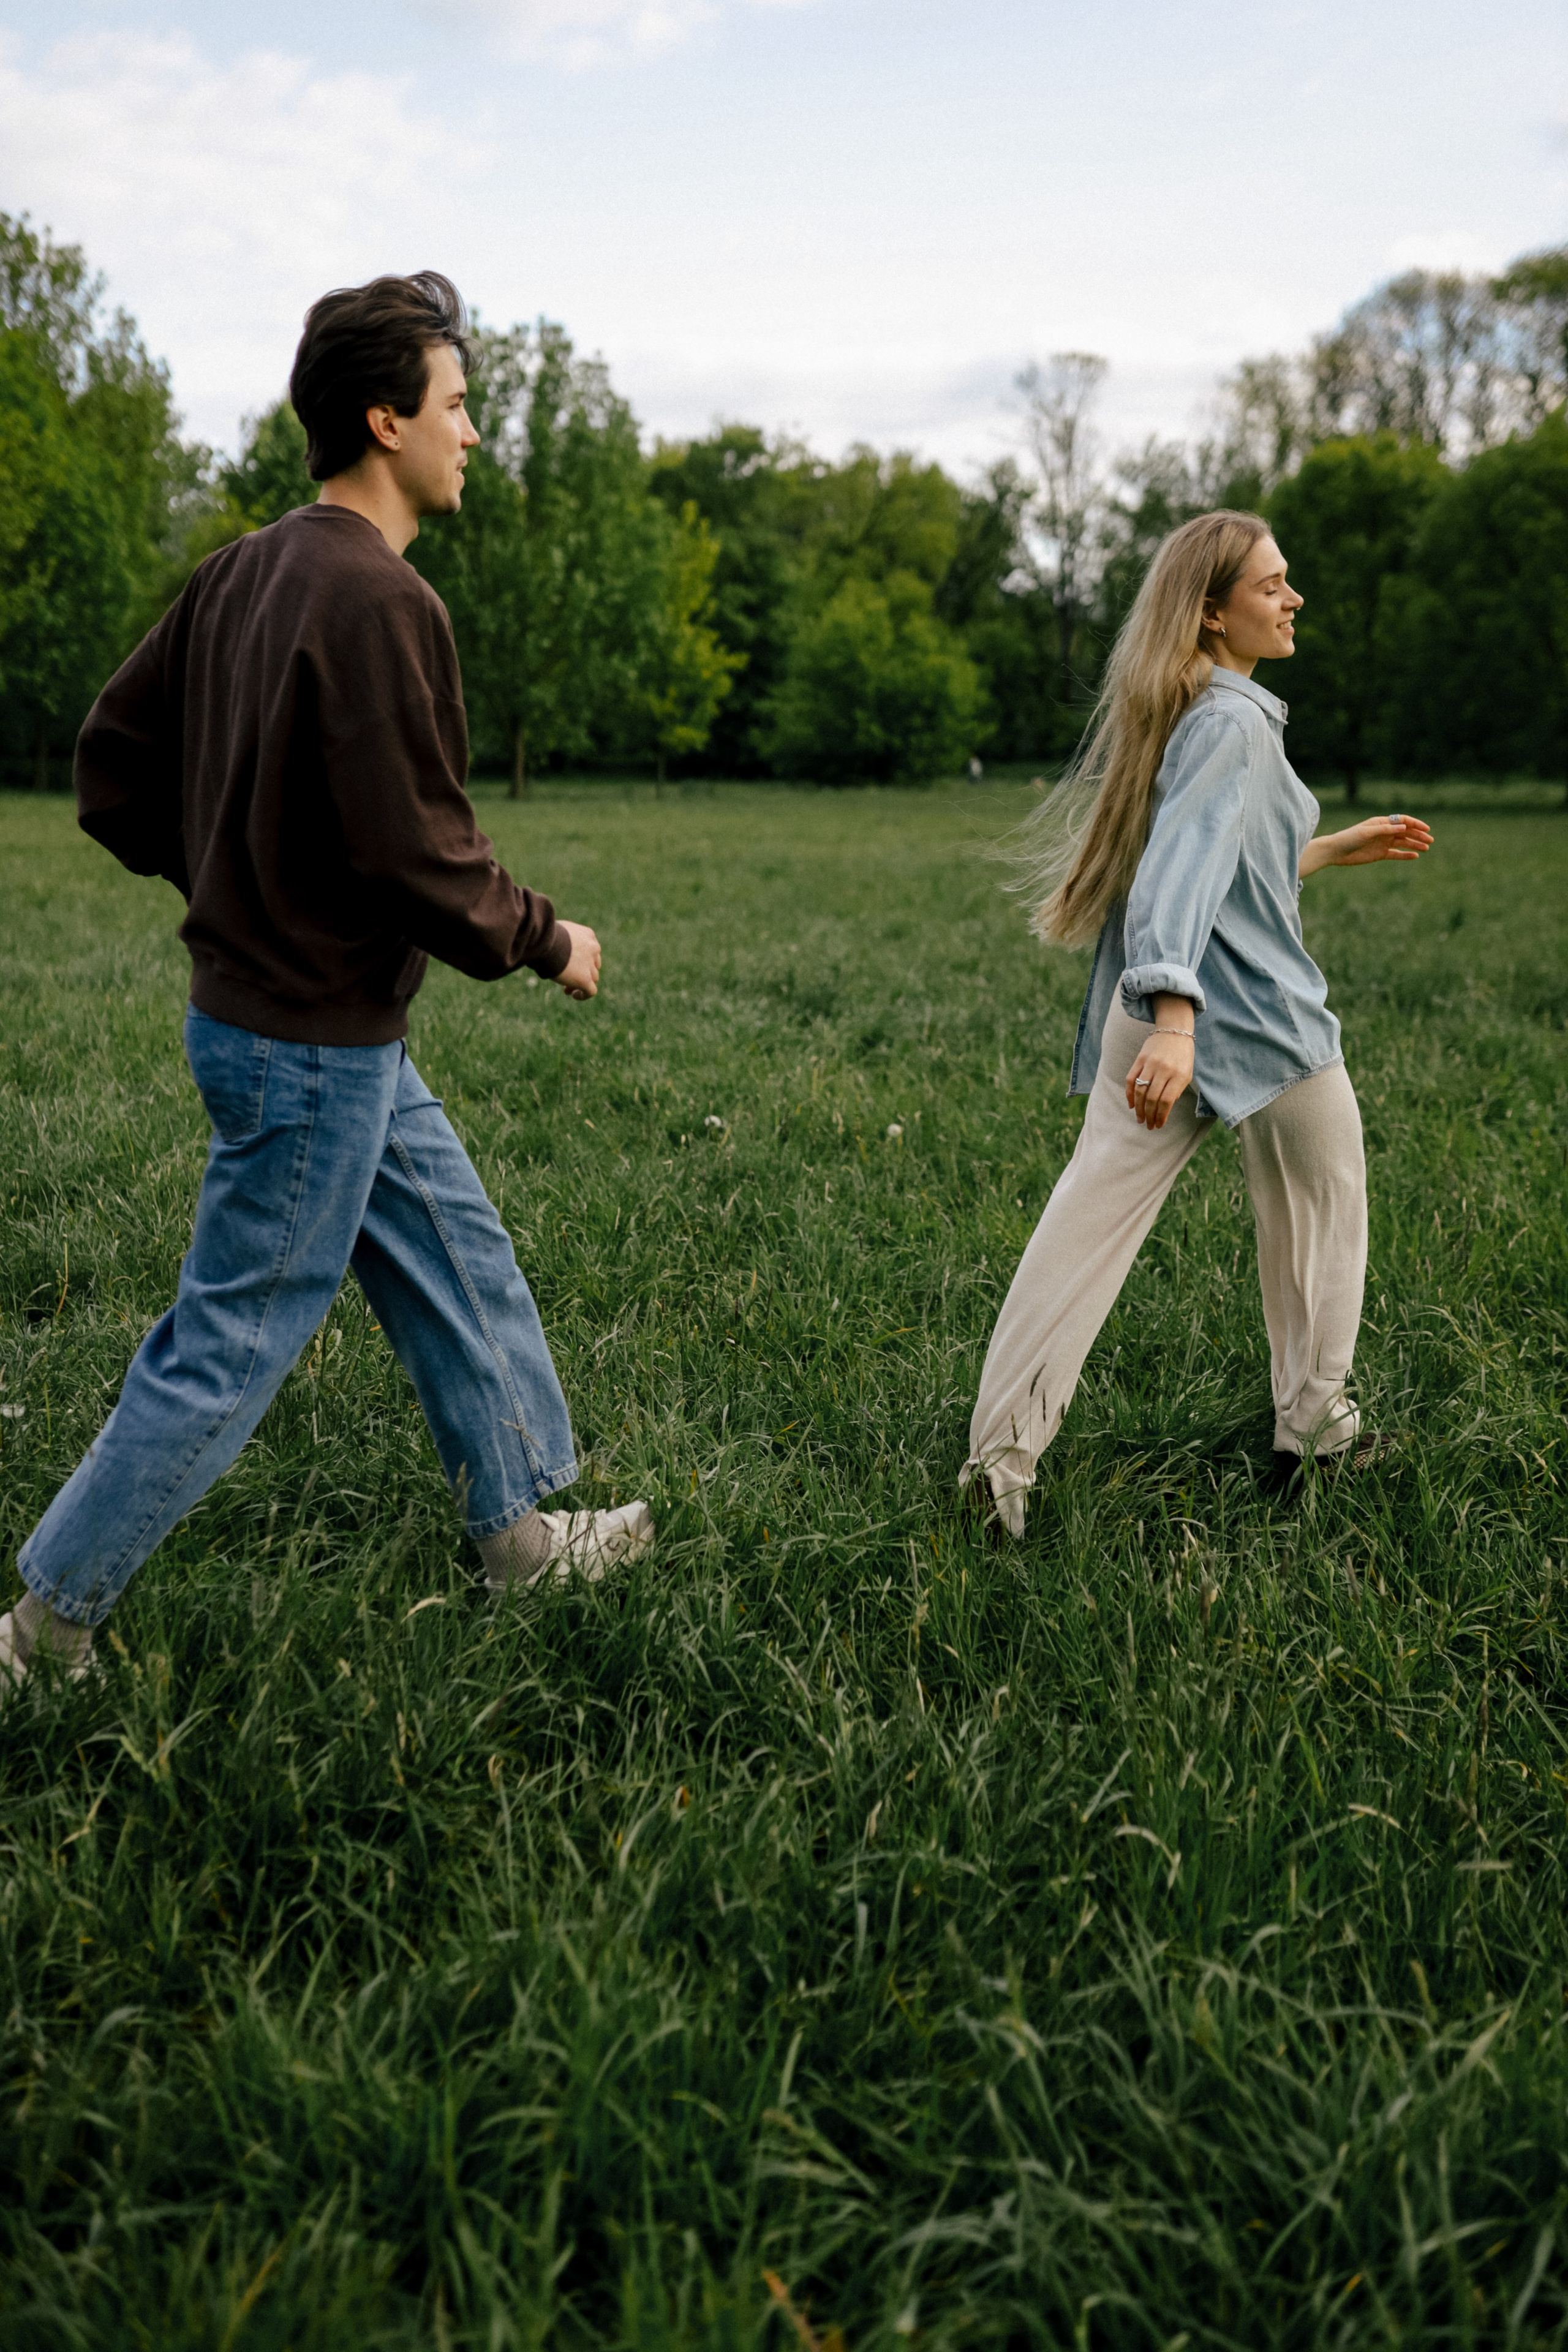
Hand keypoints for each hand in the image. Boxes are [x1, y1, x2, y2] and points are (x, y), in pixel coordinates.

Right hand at [553, 920, 600, 1000]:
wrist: (545, 942)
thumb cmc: (544, 935)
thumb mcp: (556, 931)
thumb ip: (562, 939)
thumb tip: (553, 948)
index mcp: (588, 935)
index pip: (590, 950)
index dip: (582, 959)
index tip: (570, 965)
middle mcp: (593, 949)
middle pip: (592, 964)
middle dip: (582, 972)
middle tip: (568, 978)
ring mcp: (590, 965)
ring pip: (592, 978)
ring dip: (581, 984)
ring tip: (567, 989)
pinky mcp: (585, 979)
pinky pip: (591, 991)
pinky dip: (584, 995)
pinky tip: (574, 995)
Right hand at [1125, 999, 1194, 1129]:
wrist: (1174, 1030)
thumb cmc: (1183, 1055)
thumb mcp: (1187, 1073)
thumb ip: (1177, 1090)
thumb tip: (1164, 1107)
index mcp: (1178, 1074)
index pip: (1166, 1101)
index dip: (1161, 1116)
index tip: (1158, 1125)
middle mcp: (1164, 1069)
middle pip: (1152, 1098)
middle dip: (1149, 1115)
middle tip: (1148, 1125)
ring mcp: (1150, 1063)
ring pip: (1140, 1091)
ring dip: (1139, 1108)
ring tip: (1140, 1118)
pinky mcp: (1140, 1059)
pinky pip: (1131, 1079)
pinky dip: (1129, 1094)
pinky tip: (1131, 1104)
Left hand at [1301, 814, 1433, 876]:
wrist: (1335, 852)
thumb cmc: (1349, 838)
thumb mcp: (1367, 832)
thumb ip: (1385, 829)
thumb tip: (1404, 827)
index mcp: (1381, 823)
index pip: (1403, 821)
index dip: (1415, 824)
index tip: (1426, 829)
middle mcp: (1384, 832)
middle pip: (1405, 832)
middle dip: (1418, 835)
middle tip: (1430, 841)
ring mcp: (1382, 843)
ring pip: (1403, 843)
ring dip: (1414, 845)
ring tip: (1426, 848)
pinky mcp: (1379, 854)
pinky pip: (1395, 854)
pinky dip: (1405, 855)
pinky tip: (1415, 856)